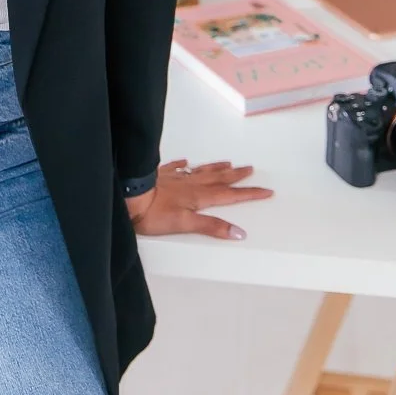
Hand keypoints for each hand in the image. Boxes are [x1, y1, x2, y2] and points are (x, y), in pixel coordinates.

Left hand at [125, 159, 273, 240]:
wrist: (129, 196)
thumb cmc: (154, 214)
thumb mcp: (185, 224)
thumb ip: (211, 227)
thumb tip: (238, 232)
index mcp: (199, 197)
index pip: (229, 196)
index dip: (249, 194)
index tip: (266, 191)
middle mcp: (190, 185)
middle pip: (218, 179)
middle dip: (236, 176)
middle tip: (251, 169)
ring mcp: (175, 178)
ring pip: (201, 171)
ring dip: (216, 168)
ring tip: (228, 163)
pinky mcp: (161, 176)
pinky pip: (176, 168)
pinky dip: (184, 165)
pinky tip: (186, 161)